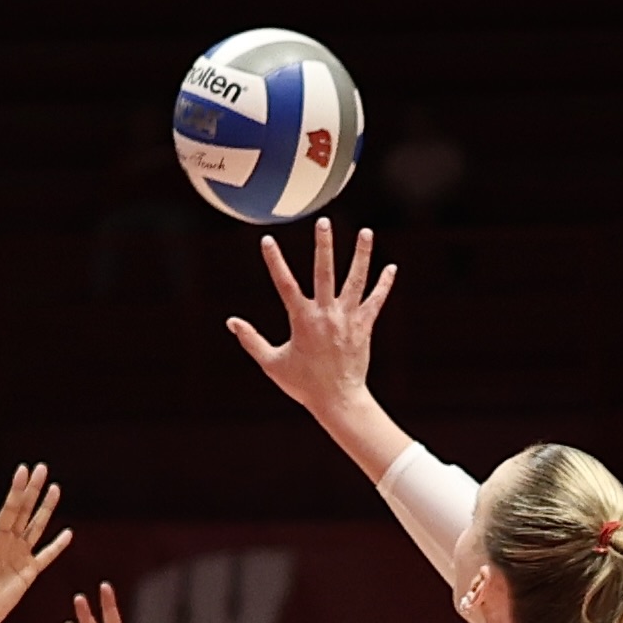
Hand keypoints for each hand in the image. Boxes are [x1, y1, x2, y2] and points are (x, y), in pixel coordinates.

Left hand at [0, 464, 72, 622]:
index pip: (9, 508)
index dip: (17, 490)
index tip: (23, 470)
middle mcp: (10, 541)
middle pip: (25, 510)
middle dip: (34, 489)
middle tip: (42, 468)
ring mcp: (21, 554)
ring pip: (37, 526)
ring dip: (46, 509)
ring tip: (55, 489)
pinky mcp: (30, 571)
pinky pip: (47, 555)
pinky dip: (57, 545)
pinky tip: (67, 533)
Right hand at [226, 218, 397, 440]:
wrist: (337, 400)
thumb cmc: (303, 384)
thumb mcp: (272, 363)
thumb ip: (251, 340)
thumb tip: (231, 322)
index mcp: (302, 320)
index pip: (285, 284)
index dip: (275, 261)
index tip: (267, 240)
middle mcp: (326, 314)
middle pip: (325, 273)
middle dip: (324, 246)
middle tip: (324, 222)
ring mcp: (347, 319)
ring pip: (356, 281)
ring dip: (361, 256)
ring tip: (366, 232)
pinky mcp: (364, 326)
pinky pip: (375, 301)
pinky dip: (383, 285)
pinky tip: (391, 267)